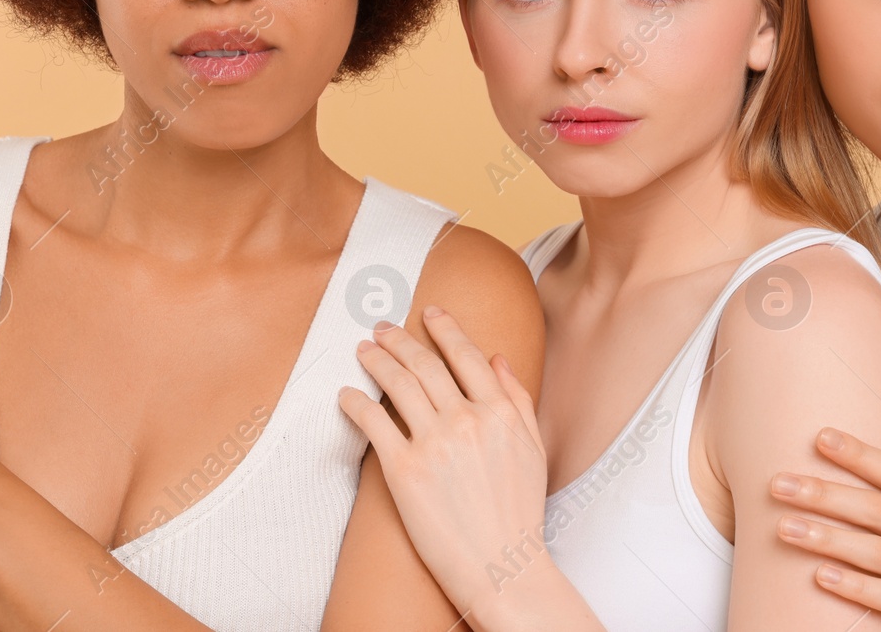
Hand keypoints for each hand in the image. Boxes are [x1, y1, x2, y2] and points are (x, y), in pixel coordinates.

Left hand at [338, 305, 549, 615]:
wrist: (502, 567)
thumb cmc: (519, 513)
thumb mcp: (532, 449)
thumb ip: (516, 400)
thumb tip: (498, 359)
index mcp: (500, 412)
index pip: (466, 355)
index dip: (445, 329)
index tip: (430, 313)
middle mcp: (467, 420)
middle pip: (426, 364)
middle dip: (400, 338)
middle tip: (382, 327)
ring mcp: (435, 444)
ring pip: (398, 384)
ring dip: (376, 360)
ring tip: (363, 350)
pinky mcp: (405, 471)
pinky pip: (374, 424)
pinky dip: (356, 403)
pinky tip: (347, 394)